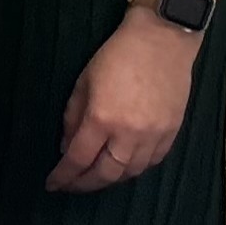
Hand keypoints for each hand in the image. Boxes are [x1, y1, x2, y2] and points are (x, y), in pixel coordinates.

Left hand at [46, 11, 201, 191]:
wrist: (161, 39)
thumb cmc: (120, 54)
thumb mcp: (82, 83)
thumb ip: (73, 118)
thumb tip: (67, 145)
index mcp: (102, 118)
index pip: (78, 159)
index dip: (64, 175)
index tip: (53, 182)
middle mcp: (130, 132)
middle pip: (106, 174)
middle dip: (85, 184)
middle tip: (72, 185)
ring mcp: (155, 134)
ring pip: (131, 172)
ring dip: (111, 179)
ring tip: (96, 178)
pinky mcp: (172, 131)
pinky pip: (153, 161)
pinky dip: (136, 168)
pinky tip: (125, 166)